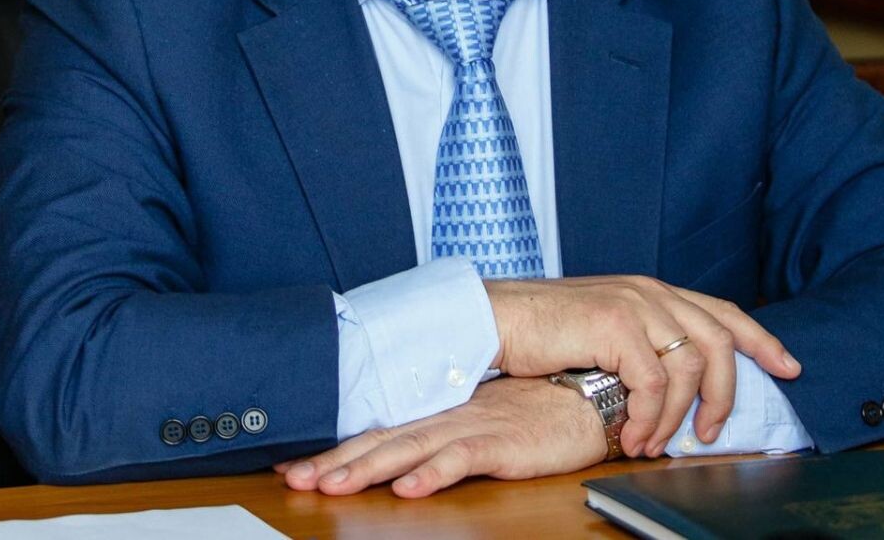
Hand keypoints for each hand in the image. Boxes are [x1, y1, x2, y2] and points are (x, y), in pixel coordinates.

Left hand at [276, 376, 605, 497]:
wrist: (589, 394)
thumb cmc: (538, 408)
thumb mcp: (482, 419)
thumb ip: (444, 433)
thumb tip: (403, 454)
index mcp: (441, 410)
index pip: (379, 428)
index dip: (337, 446)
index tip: (296, 461)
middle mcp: (449, 415)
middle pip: (383, 439)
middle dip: (336, 460)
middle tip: (294, 477)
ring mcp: (474, 427)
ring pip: (411, 448)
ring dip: (369, 467)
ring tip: (332, 485)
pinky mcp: (504, 442)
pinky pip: (464, 458)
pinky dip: (435, 472)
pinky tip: (409, 487)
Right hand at [485, 276, 800, 456]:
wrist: (497, 318)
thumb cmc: (543, 331)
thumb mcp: (603, 331)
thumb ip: (642, 343)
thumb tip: (675, 388)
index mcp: (650, 289)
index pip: (721, 310)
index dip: (760, 338)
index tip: (789, 366)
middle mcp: (649, 290)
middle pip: (718, 340)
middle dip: (725, 394)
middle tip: (711, 433)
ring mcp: (634, 303)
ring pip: (688, 367)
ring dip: (677, 417)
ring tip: (654, 445)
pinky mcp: (615, 324)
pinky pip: (652, 383)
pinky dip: (648, 417)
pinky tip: (631, 436)